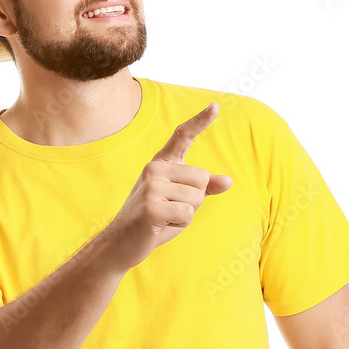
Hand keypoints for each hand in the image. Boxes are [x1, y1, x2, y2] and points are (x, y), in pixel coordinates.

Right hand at [102, 102, 232, 270]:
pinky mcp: (152, 207)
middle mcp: (154, 169)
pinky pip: (187, 212)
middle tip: (170, 210)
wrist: (121, 243)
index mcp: (160, 164)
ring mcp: (151, 186)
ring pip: (197, 197)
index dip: (200, 121)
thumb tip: (228, 181)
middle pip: (202, 178)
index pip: (182, 136)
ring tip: (165, 217)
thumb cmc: (154, 221)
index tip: (216, 105)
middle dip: (195, 200)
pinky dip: (180, 223)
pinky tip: (161, 225)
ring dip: (187, 213)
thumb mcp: (180, 201)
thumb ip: (201, 189)